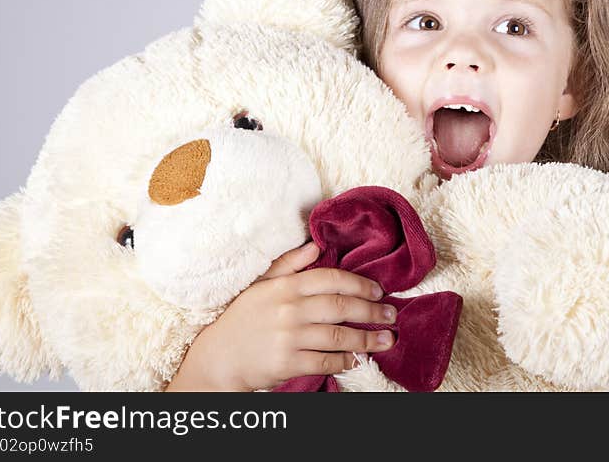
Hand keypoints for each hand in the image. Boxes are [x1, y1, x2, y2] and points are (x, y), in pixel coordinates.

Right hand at [165, 241, 395, 390]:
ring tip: (386, 339)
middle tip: (391, 315)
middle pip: (342, 307)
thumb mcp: (260, 285)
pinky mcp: (288, 363)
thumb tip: (315, 245)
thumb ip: (288, 264)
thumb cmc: (241, 319)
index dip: (359, 284)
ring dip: (367, 339)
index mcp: (285, 286)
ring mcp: (289, 337)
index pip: (331, 279)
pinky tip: (357, 359)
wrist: (217, 358)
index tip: (378, 291)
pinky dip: (345, 361)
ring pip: (339, 336)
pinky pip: (326, 361)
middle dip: (372, 311)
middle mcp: (289, 309)